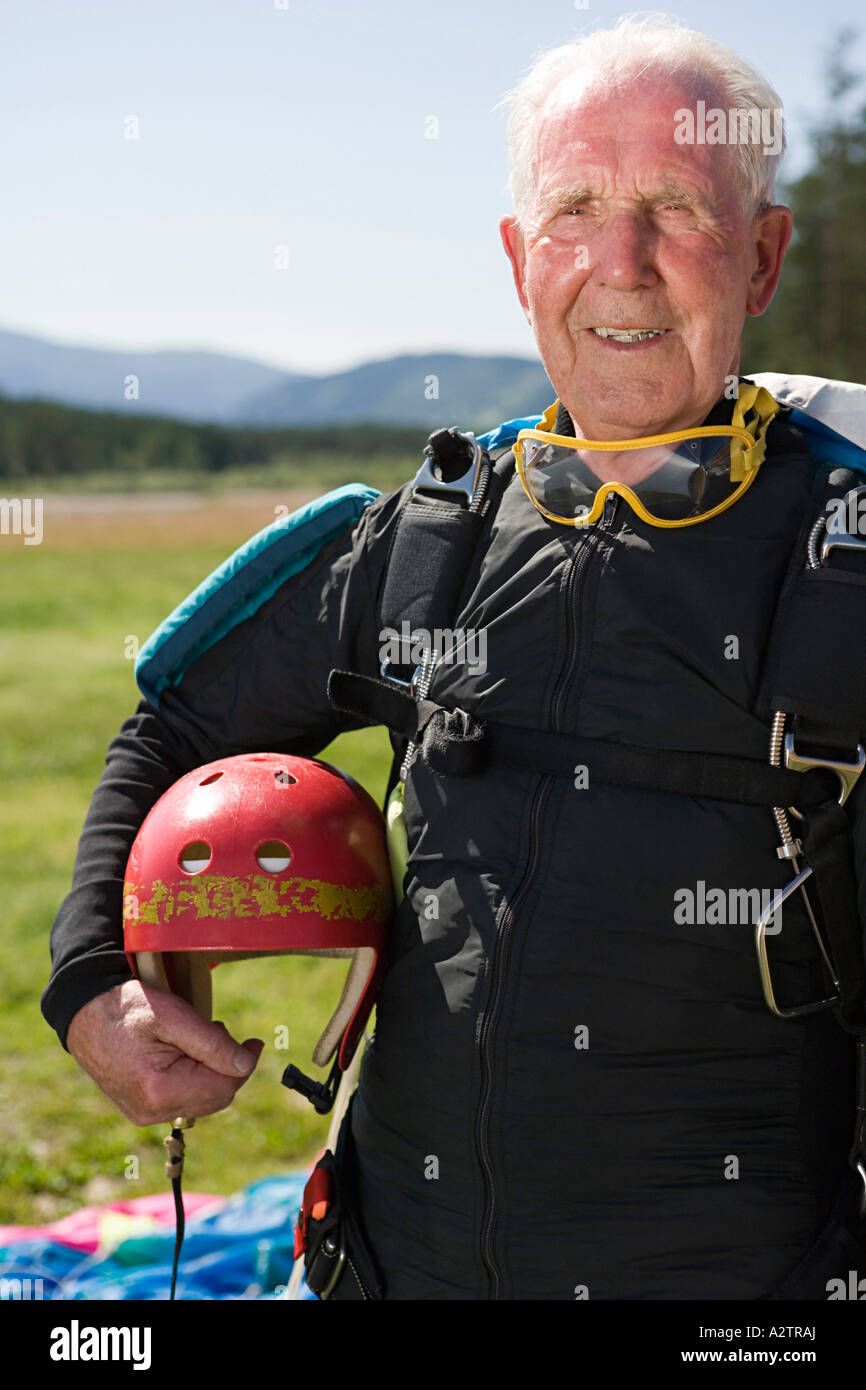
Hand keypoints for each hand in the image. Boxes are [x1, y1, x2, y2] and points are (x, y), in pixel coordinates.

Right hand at [66, 979, 264, 1126]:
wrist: (85, 1012)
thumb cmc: (128, 1007)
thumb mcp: (173, 1015)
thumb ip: (212, 1043)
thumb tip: (245, 1065)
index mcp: (160, 1091)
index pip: (224, 1087)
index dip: (244, 1063)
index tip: (256, 1042)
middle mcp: (151, 1111)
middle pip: (216, 1097)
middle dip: (225, 1066)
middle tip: (218, 1031)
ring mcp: (145, 1114)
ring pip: (202, 1100)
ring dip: (210, 1071)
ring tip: (196, 1038)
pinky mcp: (142, 1109)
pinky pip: (184, 1099)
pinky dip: (194, 1077)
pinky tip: (184, 1053)